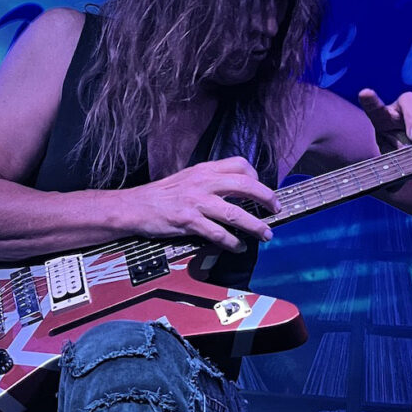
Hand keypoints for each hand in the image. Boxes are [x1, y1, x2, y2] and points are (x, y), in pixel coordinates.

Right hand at [122, 157, 280, 251]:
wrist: (134, 206)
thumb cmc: (160, 195)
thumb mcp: (187, 178)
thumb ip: (209, 181)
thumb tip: (233, 191)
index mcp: (203, 169)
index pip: (239, 164)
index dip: (256, 176)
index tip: (262, 189)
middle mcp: (203, 182)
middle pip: (245, 185)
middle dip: (266, 198)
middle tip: (276, 209)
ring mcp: (196, 202)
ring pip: (235, 213)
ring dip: (255, 225)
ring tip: (266, 234)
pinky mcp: (188, 221)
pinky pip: (218, 233)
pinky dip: (232, 242)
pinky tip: (238, 247)